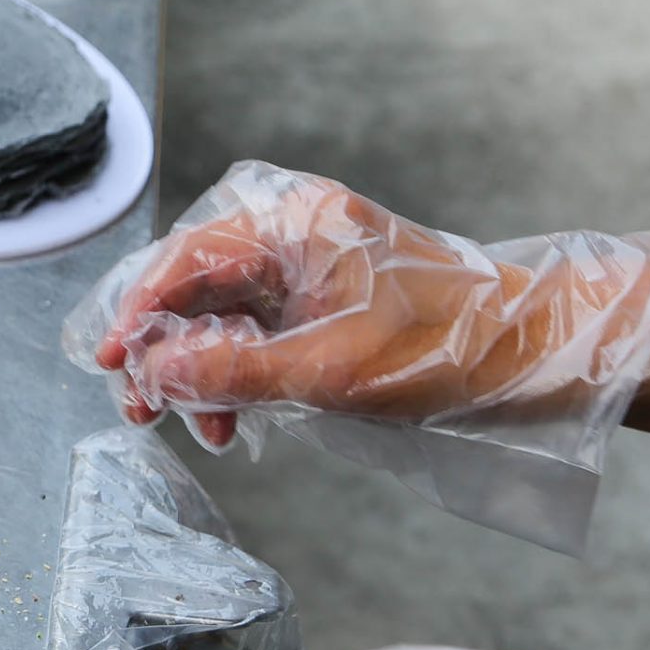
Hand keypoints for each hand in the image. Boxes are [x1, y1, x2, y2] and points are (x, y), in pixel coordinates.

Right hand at [75, 163, 649, 450]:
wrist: (539, 354)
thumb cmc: (451, 348)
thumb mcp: (330, 370)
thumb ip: (234, 369)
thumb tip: (156, 371)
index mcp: (293, 223)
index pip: (185, 259)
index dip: (138, 313)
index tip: (110, 362)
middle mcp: (294, 234)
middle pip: (193, 286)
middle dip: (163, 350)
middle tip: (140, 407)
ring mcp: (309, 268)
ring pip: (220, 315)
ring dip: (198, 371)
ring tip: (198, 426)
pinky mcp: (324, 303)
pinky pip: (256, 332)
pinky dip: (237, 375)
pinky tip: (235, 416)